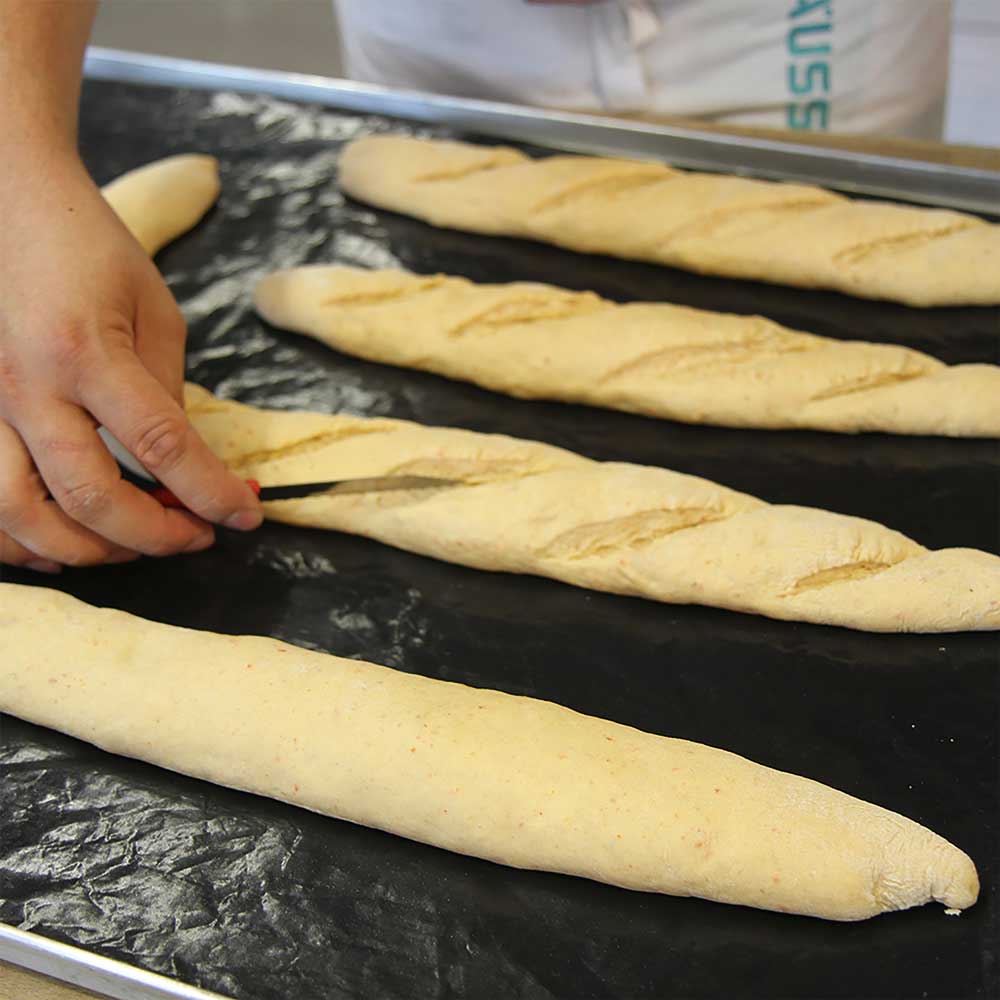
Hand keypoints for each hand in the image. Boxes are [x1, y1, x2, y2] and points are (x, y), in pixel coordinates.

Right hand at [0, 155, 260, 572]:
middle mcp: (26, 386)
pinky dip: (20, 538)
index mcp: (86, 352)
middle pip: (90, 495)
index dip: (209, 492)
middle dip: (154, 535)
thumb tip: (182, 462)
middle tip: (194, 537)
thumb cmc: (87, 248)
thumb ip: (165, 389)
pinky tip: (60, 543)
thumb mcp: (152, 310)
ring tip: (133, 548)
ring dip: (85, 550)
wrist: (5, 201)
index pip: (162, 445)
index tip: (243, 517)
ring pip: (19, 513)